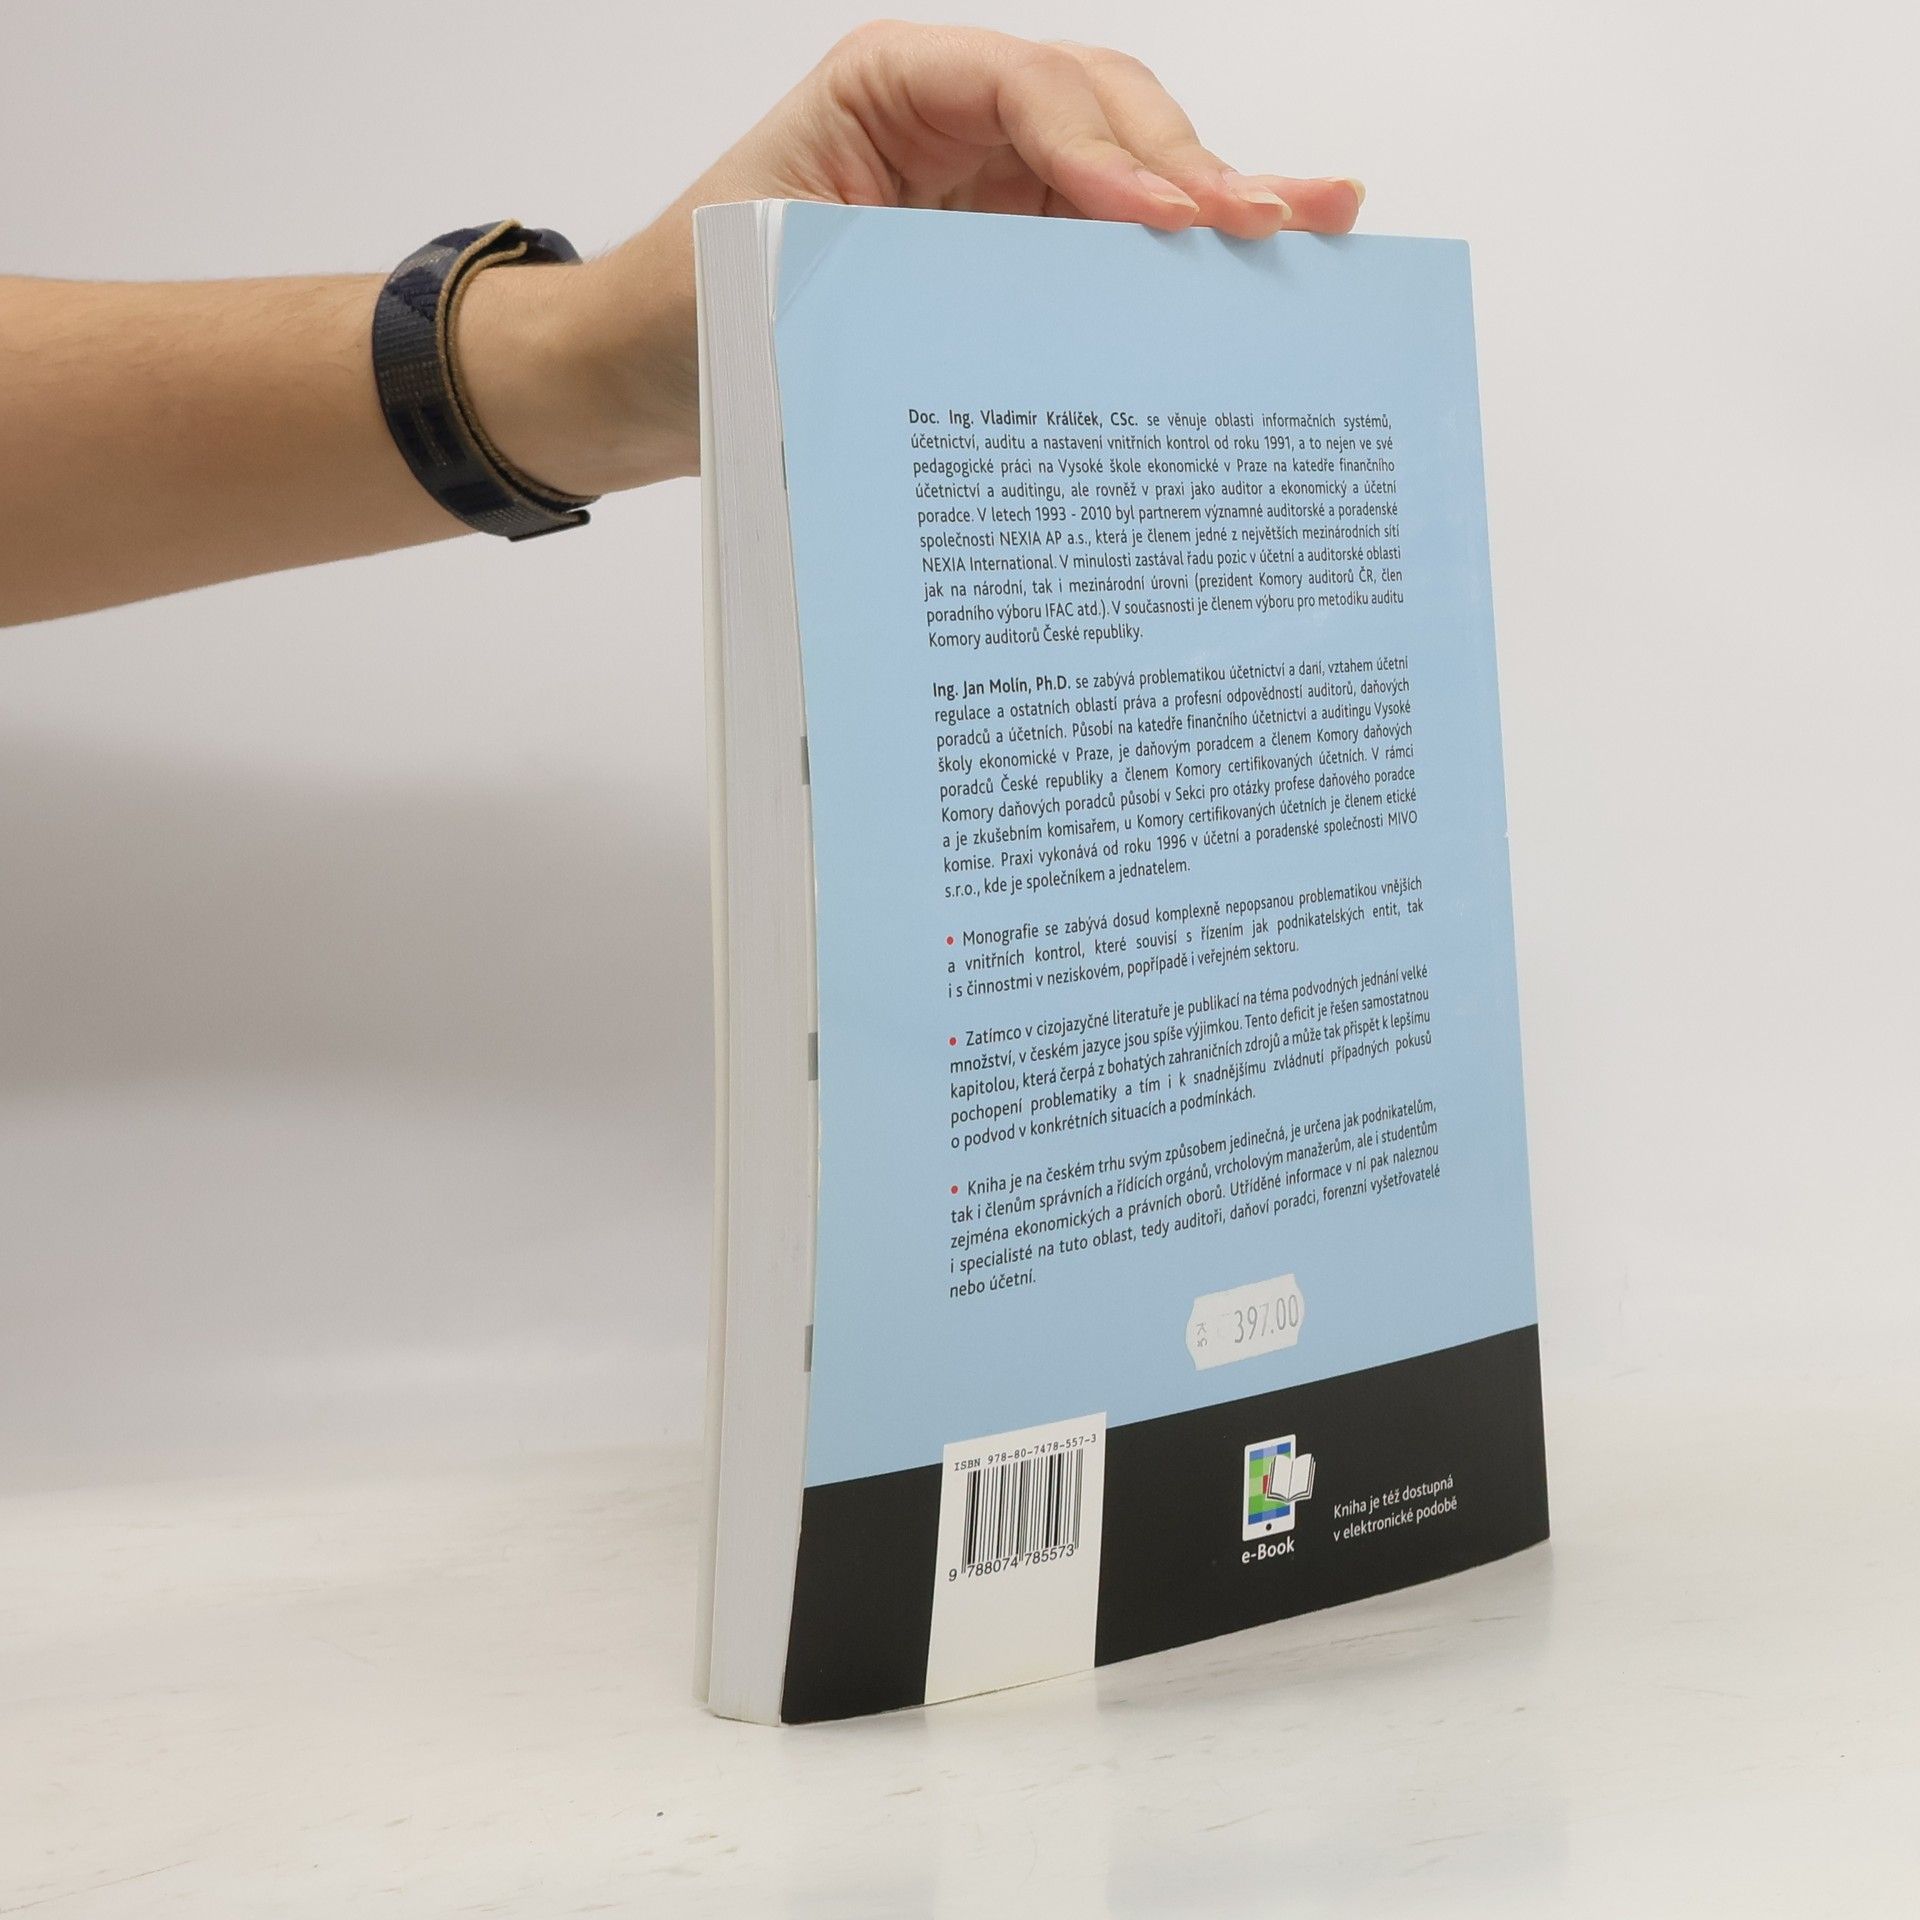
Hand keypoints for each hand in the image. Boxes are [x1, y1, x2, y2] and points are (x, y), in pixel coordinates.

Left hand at [463, 23, 1364, 497]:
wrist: (637, 378)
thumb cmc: (679, 316)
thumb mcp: (767, 280)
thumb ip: (889, 279)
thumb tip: (1016, 326)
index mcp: (889, 90)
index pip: (1031, 92)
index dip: (1110, 149)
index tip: (1171, 219)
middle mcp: (951, 124)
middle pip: (1105, 118)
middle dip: (1192, 171)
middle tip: (1272, 226)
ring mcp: (986, 190)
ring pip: (1124, 179)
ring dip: (1215, 206)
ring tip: (1319, 226)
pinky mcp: (1002, 260)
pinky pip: (1101, 250)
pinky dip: (1174, 264)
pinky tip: (1261, 258)